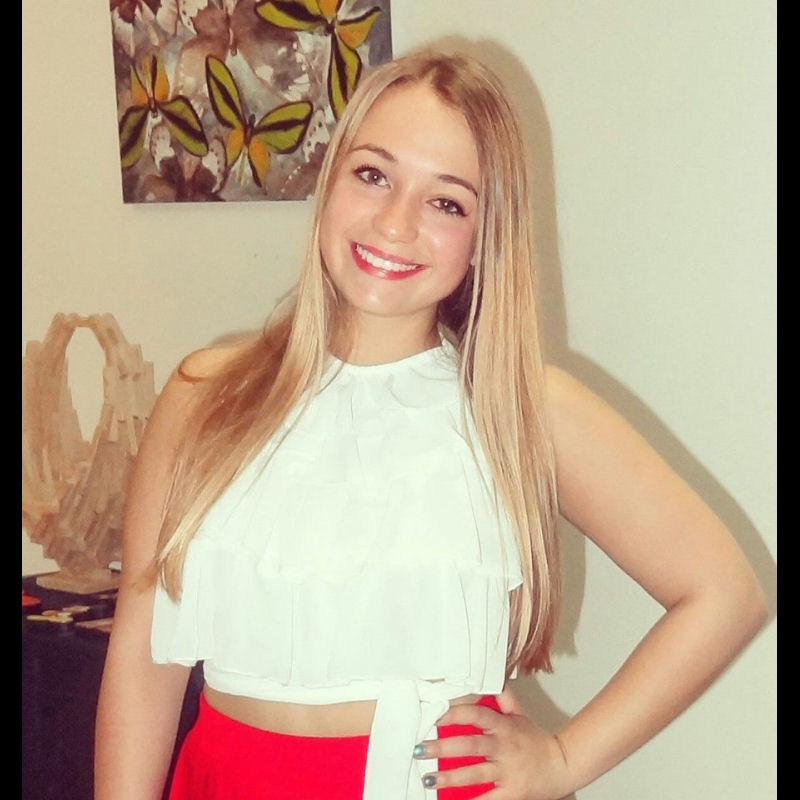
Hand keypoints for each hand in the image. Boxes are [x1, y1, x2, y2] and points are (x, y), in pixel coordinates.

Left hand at [414, 687, 572, 798]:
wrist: (562, 766)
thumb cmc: (537, 741)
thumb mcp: (520, 715)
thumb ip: (504, 698)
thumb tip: (491, 678)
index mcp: (504, 726)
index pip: (478, 714)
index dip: (456, 713)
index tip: (435, 714)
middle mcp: (504, 747)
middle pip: (471, 745)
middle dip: (443, 747)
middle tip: (420, 748)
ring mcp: (508, 771)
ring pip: (475, 773)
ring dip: (450, 776)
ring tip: (428, 778)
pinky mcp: (512, 792)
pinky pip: (489, 799)